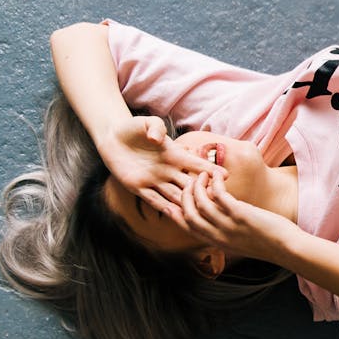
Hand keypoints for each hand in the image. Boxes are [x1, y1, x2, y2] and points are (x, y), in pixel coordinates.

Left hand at [98, 116, 225, 216]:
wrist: (113, 137)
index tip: (225, 175)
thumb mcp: (147, 122)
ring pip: (174, 195)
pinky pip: (153, 200)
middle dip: (202, 192)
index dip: (210, 169)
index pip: (195, 164)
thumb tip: (158, 139)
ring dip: (186, 204)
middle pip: (189, 185)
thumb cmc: (135, 128)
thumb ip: (156, 127)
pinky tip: (175, 216)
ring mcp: (154, 180)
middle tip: (216, 201)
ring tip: (199, 215)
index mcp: (174, 155)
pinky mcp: (138, 186)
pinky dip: (164, 208)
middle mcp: (168, 170)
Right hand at [176, 171, 297, 263]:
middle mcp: (218, 235)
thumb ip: (225, 231)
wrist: (286, 248)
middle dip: (184, 194)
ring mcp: (228, 226)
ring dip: (198, 185)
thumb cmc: (267, 242)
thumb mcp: (239, 241)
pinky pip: (219, 194)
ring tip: (202, 174)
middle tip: (189, 181)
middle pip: (188, 213)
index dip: (175, 211)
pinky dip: (214, 182)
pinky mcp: (240, 215)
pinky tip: (216, 174)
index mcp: (216, 242)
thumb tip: (219, 216)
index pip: (186, 227)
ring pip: (200, 202)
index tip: (170, 198)